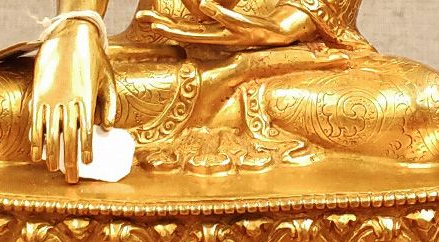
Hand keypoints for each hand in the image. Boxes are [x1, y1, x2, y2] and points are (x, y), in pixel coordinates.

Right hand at [31, 20, 117, 182]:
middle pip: (68, 136)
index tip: (88, 164)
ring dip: (51, 154)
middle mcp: (68, 100)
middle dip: (70, 160)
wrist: (69, 33)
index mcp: (86, 98)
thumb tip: (108, 127)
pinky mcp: (38, 94)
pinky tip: (36, 153)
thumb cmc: (93, 56)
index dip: (87, 149)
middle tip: (72, 179)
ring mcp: (51, 97)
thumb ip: (110, 103)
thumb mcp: (108, 78)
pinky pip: (35, 121)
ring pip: (50, 132)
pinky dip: (35, 138)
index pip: (87, 130)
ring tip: (53, 169)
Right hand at [136, 0, 313, 46]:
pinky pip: (234, 21)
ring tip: (162, 25)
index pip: (187, 31)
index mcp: (220, 34)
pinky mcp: (255, 29)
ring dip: (185, 30)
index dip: (165, 26)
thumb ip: (220, 14)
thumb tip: (201, 6)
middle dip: (166, 30)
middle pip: (190, 35)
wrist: (296, 31)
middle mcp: (226, 39)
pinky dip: (220, 14)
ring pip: (208, 32)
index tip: (142, 19)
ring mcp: (240, 35)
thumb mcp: (238, 20)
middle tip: (143, 23)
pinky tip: (206, 6)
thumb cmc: (266, 26)